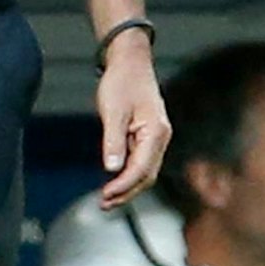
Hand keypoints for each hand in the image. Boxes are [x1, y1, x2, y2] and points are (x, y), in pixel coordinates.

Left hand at [95, 34, 169, 208]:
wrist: (130, 61)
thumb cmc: (122, 81)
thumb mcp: (113, 110)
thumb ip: (113, 140)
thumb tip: (112, 169)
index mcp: (156, 131)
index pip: (141, 169)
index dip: (123, 186)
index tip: (106, 196)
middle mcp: (160, 138)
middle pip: (147, 176)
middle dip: (126, 192)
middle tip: (104, 204)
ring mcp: (156, 138)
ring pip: (145, 171)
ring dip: (127, 186)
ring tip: (107, 198)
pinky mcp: (148, 136)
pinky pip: (141, 162)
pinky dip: (128, 174)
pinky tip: (114, 180)